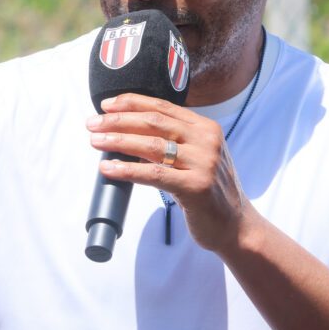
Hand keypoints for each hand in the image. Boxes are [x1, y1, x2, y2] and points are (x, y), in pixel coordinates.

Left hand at [85, 93, 250, 251]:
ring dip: (118, 141)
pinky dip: (127, 170)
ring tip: (96, 142)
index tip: (106, 106)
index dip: (131, 103)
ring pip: (151, 146)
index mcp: (206, 128)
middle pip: (154, 122)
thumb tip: (128, 135)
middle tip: (93, 123)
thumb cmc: (209, 192)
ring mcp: (204, 163)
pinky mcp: (196, 187)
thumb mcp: (197, 158)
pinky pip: (154, 174)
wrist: (235, 226)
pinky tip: (109, 168)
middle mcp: (207, 141)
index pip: (163, 107)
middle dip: (118, 120)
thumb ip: (172, 143)